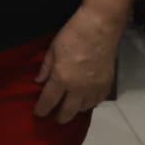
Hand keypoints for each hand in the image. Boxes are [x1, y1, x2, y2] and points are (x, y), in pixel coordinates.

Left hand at [33, 6, 119, 123]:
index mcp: (62, 78)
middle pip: (67, 112)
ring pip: (83, 109)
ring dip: (75, 110)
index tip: (38, 113)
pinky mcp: (106, 84)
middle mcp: (78, 88)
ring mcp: (94, 88)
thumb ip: (46, 67)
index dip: (42, 109)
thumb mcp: (53, 48)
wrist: (100, 27)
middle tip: (55, 116)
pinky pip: (97, 102)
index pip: (49, 101)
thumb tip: (39, 82)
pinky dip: (89, 104)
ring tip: (70, 107)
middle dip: (59, 117)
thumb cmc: (73, 34)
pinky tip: (85, 100)